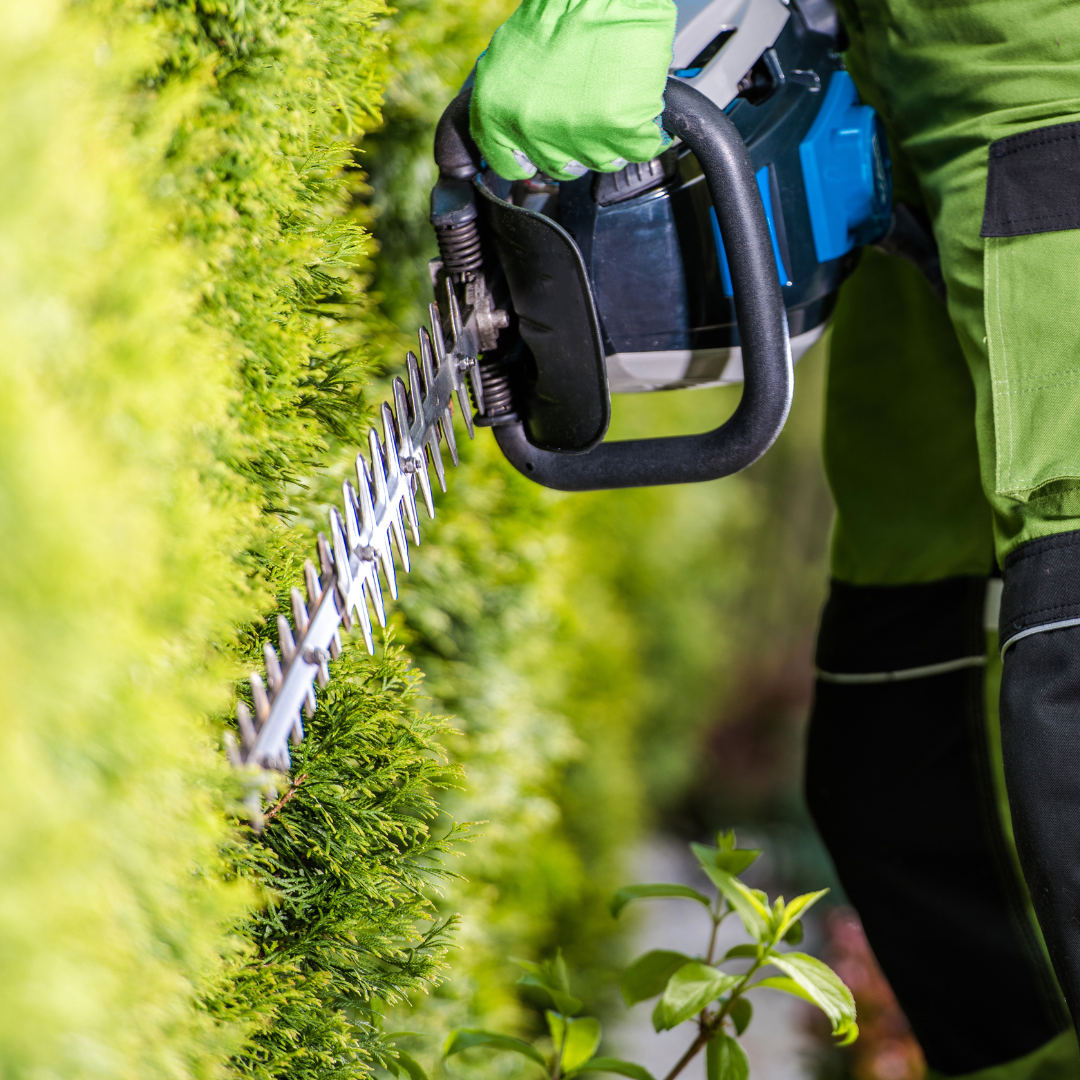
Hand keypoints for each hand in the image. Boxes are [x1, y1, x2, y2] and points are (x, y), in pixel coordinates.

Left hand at [470, 0, 676, 181]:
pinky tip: (641, 106)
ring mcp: (577, 133)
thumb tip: (517, 131)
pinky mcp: (620, 129)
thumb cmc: (562, 9)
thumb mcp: (512, 53)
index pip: (506, 161)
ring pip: (600, 161)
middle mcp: (531, 127)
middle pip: (558, 166)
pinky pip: (639, 148)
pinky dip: (646, 131)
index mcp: (496, 108)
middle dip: (574, 144)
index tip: (537, 155)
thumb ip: (510, 99)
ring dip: (612, 138)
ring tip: (615, 98)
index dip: (526, 159)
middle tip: (586, 113)